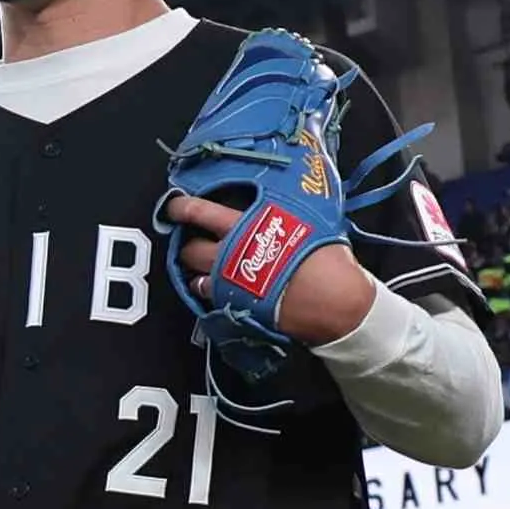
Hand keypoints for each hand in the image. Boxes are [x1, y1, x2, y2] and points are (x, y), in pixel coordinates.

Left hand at [165, 192, 376, 345]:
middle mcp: (230, 255)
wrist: (334, 300)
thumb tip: (292, 200)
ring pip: (195, 277)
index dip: (183, 208)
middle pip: (190, 248)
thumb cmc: (327, 257)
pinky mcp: (235, 308)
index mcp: (246, 227)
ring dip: (194, 271)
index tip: (174, 206)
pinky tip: (215, 291)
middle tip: (188, 240)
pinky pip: (210, 300)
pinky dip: (209, 294)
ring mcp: (229, 284)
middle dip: (186, 244)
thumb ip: (289, 212)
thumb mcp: (311, 219)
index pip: (201, 212)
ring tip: (199, 268)